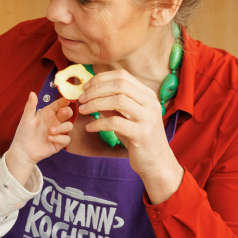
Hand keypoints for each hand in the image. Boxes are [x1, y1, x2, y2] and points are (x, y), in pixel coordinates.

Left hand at [6, 93, 73, 185]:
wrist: (23, 150)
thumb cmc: (24, 132)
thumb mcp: (27, 118)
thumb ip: (30, 106)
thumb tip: (32, 93)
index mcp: (48, 113)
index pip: (59, 104)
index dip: (64, 101)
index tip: (66, 100)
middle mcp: (55, 121)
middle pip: (68, 113)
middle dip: (67, 112)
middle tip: (62, 113)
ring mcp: (58, 132)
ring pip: (69, 126)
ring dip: (62, 127)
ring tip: (50, 130)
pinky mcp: (59, 143)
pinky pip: (66, 139)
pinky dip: (60, 138)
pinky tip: (50, 138)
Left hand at [77, 69, 183, 203]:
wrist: (156, 162)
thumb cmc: (138, 138)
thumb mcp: (125, 117)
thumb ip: (111, 104)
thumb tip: (89, 93)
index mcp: (146, 94)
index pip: (122, 76)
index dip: (101, 78)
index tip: (86, 86)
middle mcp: (150, 103)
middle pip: (120, 85)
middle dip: (96, 89)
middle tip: (81, 98)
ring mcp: (147, 117)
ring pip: (118, 100)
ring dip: (96, 103)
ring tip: (83, 110)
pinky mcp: (142, 133)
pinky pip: (115, 123)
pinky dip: (99, 123)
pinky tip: (90, 127)